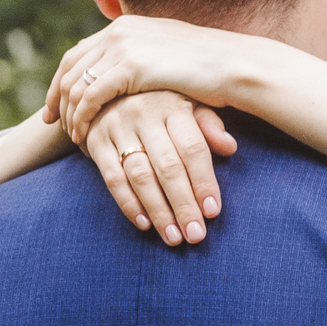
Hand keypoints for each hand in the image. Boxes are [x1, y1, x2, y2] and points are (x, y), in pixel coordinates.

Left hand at [44, 15, 262, 142]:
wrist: (232, 65)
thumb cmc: (207, 69)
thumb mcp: (167, 56)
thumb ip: (143, 59)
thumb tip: (129, 74)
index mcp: (124, 26)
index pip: (78, 52)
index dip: (61, 78)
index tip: (56, 103)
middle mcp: (118, 31)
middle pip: (69, 66)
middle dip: (56, 96)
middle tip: (50, 122)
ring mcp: (122, 46)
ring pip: (76, 82)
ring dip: (69, 112)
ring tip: (71, 136)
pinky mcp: (129, 66)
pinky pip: (90, 96)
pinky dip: (82, 118)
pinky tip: (83, 136)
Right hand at [82, 92, 237, 245]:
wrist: (106, 88)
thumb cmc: (158, 102)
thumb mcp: (186, 103)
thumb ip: (208, 124)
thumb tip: (230, 147)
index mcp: (172, 104)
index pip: (192, 148)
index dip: (204, 181)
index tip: (213, 211)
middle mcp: (144, 113)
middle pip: (168, 166)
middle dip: (183, 204)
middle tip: (196, 235)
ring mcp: (117, 127)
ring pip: (140, 176)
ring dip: (158, 211)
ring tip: (173, 237)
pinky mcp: (96, 141)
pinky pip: (112, 178)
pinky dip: (128, 204)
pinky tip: (144, 224)